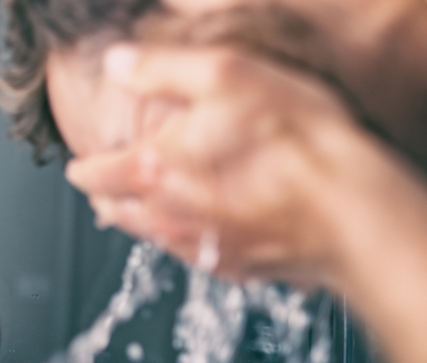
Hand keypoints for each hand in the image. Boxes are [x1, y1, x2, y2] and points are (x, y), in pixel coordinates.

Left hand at [66, 44, 373, 283]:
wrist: (351, 210)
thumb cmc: (294, 139)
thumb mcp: (224, 75)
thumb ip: (160, 68)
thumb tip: (115, 62)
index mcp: (156, 169)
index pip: (98, 175)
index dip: (82, 169)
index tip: (75, 168)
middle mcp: (171, 216)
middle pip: (119, 213)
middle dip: (105, 200)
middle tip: (99, 193)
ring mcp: (204, 247)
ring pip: (152, 237)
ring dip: (137, 222)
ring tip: (133, 213)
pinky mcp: (238, 267)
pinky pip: (193, 255)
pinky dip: (180, 240)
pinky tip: (192, 232)